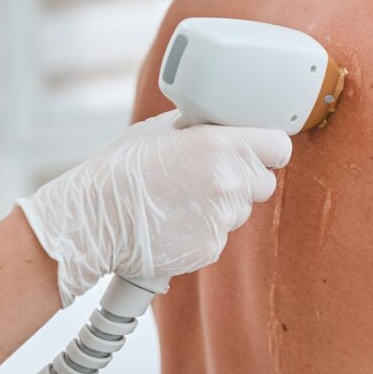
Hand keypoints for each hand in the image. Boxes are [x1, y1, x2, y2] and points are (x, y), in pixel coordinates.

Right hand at [18, 110, 291, 306]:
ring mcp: (221, 220)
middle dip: (245, 178)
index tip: (261, 149)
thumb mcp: (160, 130)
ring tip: (182, 199)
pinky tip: (174, 220)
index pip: (278, 147)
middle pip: (264, 182)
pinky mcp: (210, 248)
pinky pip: (220, 234)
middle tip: (211, 174)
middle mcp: (228, 183)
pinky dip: (204, 228)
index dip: (269, 147)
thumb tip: (221, 124)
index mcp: (219, 146)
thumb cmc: (120, 170)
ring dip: (222, 205)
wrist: (94, 221)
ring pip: (241, 210)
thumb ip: (200, 127)